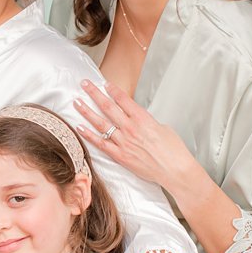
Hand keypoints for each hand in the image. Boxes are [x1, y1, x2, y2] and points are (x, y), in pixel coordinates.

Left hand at [74, 80, 198, 193]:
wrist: (174, 170)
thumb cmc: (173, 150)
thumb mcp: (162, 127)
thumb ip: (146, 122)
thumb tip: (138, 120)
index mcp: (142, 118)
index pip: (123, 99)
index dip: (112, 89)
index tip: (104, 83)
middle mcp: (130, 128)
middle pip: (108, 106)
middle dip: (94, 93)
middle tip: (84, 84)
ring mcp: (123, 141)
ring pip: (100, 123)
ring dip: (87, 111)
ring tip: (77, 102)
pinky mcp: (120, 155)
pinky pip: (100, 143)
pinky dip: (89, 135)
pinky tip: (80, 127)